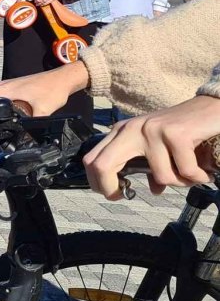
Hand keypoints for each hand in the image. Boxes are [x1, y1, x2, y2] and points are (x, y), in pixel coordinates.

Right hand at [0, 62, 89, 117]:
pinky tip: (13, 115)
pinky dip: (3, 108)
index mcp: (2, 91)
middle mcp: (0, 87)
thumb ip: (32, 125)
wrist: (63, 78)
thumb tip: (26, 140)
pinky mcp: (12, 87)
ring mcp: (6, 86)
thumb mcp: (42, 111)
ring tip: (5, 124)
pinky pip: (1, 100)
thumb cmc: (52, 89)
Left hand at [84, 95, 219, 200]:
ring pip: (160, 176)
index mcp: (121, 131)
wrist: (212, 105)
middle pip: (101, 165)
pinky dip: (197, 177)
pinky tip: (203, 172)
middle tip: (128, 195)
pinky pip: (185, 171)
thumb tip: (154, 190)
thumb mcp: (159, 147)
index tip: (114, 195)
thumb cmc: (184, 128)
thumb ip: (150, 167)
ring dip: (181, 182)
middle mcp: (132, 129)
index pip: (92, 160)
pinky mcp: (176, 133)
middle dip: (111, 188)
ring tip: (192, 175)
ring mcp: (152, 129)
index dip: (97, 183)